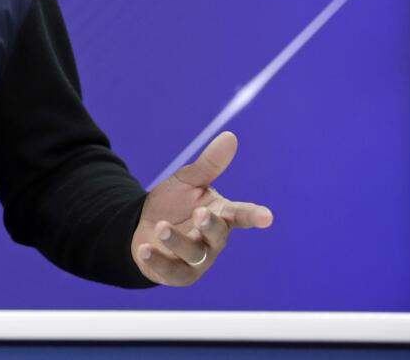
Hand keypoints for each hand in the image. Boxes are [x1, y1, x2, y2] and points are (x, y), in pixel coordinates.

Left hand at [132, 131, 272, 285]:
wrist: (142, 227)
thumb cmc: (172, 204)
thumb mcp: (187, 181)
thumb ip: (209, 165)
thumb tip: (230, 136)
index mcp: (220, 214)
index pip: (240, 214)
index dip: (254, 216)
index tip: (267, 217)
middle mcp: (212, 239)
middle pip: (217, 235)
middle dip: (209, 226)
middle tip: (200, 213)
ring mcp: (196, 260)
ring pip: (193, 254)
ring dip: (177, 240)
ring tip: (161, 227)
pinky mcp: (176, 274)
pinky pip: (170, 271)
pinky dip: (157, 260)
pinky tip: (145, 248)